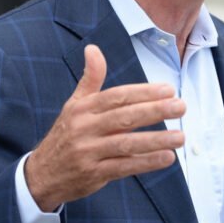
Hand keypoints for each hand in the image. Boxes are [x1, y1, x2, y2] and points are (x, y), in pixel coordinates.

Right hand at [25, 44, 184, 211]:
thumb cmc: (66, 134)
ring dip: (156, 140)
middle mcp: (84, 128)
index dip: (143, 92)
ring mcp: (88, 152)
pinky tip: (166, 157)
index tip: (168, 89)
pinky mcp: (93, 174)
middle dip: (155, 111)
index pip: (116, 96)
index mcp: (83, 108)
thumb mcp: (74, 104)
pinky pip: (123, 167)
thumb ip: (90, 78)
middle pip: (124, 117)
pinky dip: (146, 162)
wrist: (43, 174)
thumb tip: (93, 48)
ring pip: (126, 143)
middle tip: (180, 107)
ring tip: (180, 136)